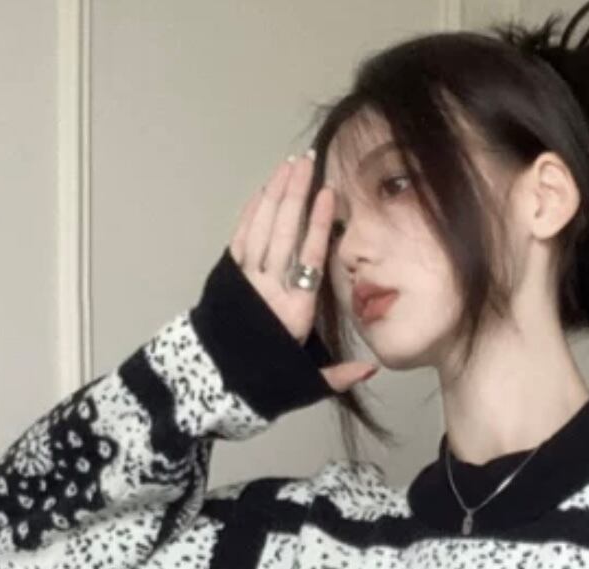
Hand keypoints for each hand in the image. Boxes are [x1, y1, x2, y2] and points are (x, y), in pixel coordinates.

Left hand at [227, 153, 379, 394]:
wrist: (216, 385)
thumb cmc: (265, 379)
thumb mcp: (303, 382)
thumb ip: (338, 375)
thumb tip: (372, 368)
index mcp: (295, 312)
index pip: (311, 259)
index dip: (319, 225)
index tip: (328, 194)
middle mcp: (271, 290)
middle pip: (285, 234)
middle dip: (296, 195)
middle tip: (307, 163)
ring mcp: (247, 281)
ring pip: (263, 230)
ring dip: (275, 195)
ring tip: (288, 167)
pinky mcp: (228, 278)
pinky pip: (241, 239)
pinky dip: (251, 214)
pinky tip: (262, 192)